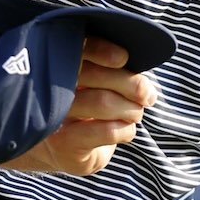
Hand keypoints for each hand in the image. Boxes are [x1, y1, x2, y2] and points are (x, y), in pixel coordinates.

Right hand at [1, 37, 156, 174]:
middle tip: (147, 96)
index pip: (78, 49)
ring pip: (103, 102)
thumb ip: (117, 73)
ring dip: (131, 109)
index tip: (123, 58)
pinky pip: (107, 131)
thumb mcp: (103, 86)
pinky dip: (126, 130)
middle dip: (132, 84)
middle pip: (95, 75)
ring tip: (136, 114)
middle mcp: (52, 88)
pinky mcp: (65, 143)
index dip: (101, 50)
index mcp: (62, 66)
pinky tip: (126, 130)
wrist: (69, 151)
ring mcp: (56, 116)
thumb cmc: (92, 110)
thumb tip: (145, 87)